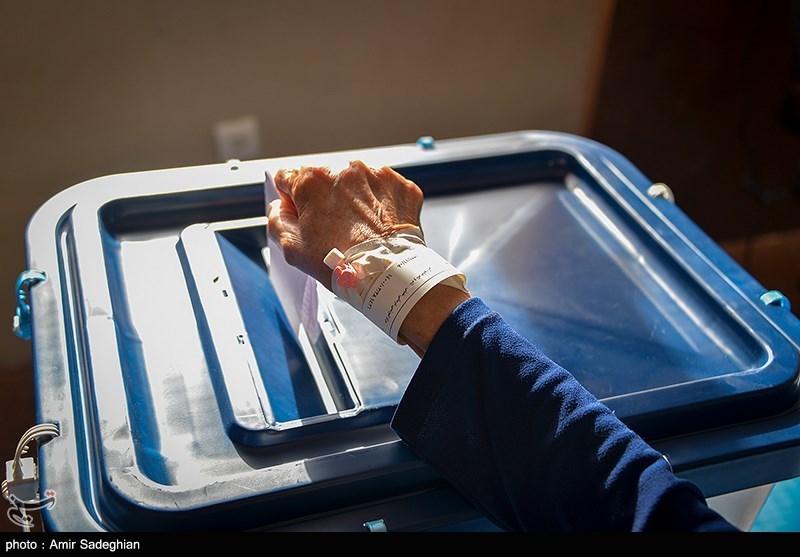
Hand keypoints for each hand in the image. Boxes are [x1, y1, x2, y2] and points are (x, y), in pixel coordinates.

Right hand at [267, 160, 469, 354]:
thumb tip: (279, 206)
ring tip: (360, 229)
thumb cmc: (341, 264)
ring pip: (355, 182)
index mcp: (312, 180)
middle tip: (334, 228)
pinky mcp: (401, 186)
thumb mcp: (292, 248)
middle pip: (324, 178)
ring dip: (354, 199)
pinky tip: (378, 225)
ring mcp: (377, 175)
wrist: (388, 276)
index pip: (287, 177)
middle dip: (324, 198)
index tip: (303, 215)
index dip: (291, 199)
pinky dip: (380, 203)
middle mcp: (345, 170)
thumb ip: (276, 220)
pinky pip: (384, 189)